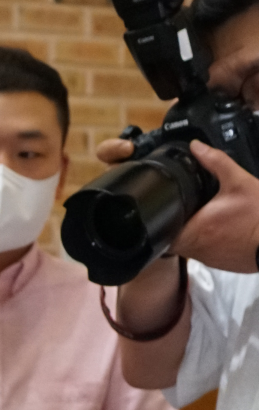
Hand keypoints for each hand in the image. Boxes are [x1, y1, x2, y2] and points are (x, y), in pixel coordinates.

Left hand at [97, 135, 258, 271]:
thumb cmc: (258, 216)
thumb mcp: (238, 181)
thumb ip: (215, 161)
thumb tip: (196, 146)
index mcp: (194, 229)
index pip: (162, 230)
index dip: (161, 219)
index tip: (166, 207)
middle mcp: (196, 248)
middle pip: (173, 238)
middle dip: (177, 223)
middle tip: (186, 207)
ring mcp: (207, 259)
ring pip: (188, 246)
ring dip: (191, 233)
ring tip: (203, 216)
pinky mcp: (218, 263)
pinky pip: (204, 252)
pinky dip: (206, 241)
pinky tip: (217, 228)